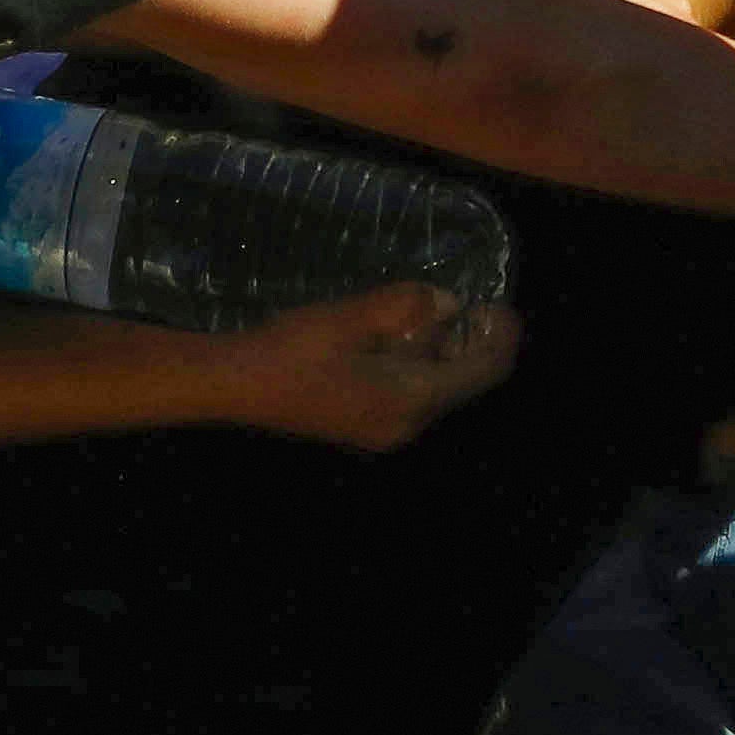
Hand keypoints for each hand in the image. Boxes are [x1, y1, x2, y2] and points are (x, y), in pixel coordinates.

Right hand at [209, 282, 516, 450]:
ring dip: (446, 354)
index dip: (499, 337)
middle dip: (474, 344)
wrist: (235, 386)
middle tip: (474, 304)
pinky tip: (403, 337)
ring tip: (440, 313)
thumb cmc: (292, 349)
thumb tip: (449, 303)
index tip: (499, 305)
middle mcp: (407, 425)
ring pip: (438, 391)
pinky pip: (412, 396)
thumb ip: (405, 307)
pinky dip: (421, 366)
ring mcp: (384, 431)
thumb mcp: (352, 317)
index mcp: (410, 400)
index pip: (481, 372)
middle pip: (463, 385)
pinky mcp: (365, 426)